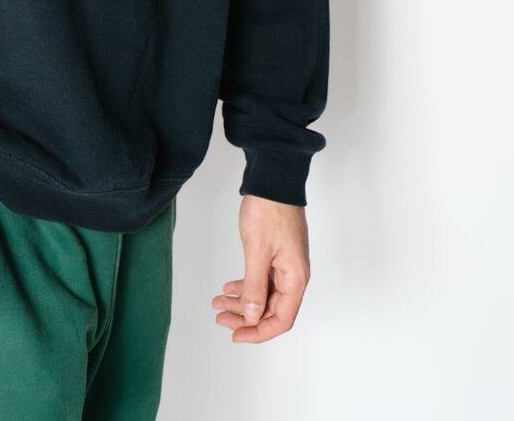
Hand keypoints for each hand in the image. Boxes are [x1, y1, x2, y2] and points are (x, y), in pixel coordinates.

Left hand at [211, 195, 310, 341]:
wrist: (272, 179)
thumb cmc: (269, 211)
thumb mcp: (258, 251)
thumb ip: (255, 286)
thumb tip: (252, 315)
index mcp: (295, 278)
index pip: (281, 319)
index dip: (259, 332)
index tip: (237, 335)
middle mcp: (294, 275)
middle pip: (271, 309)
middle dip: (245, 317)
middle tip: (220, 318)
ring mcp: (285, 264)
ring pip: (264, 294)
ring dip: (242, 302)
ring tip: (218, 303)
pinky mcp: (277, 254)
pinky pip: (262, 278)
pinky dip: (246, 285)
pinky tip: (229, 288)